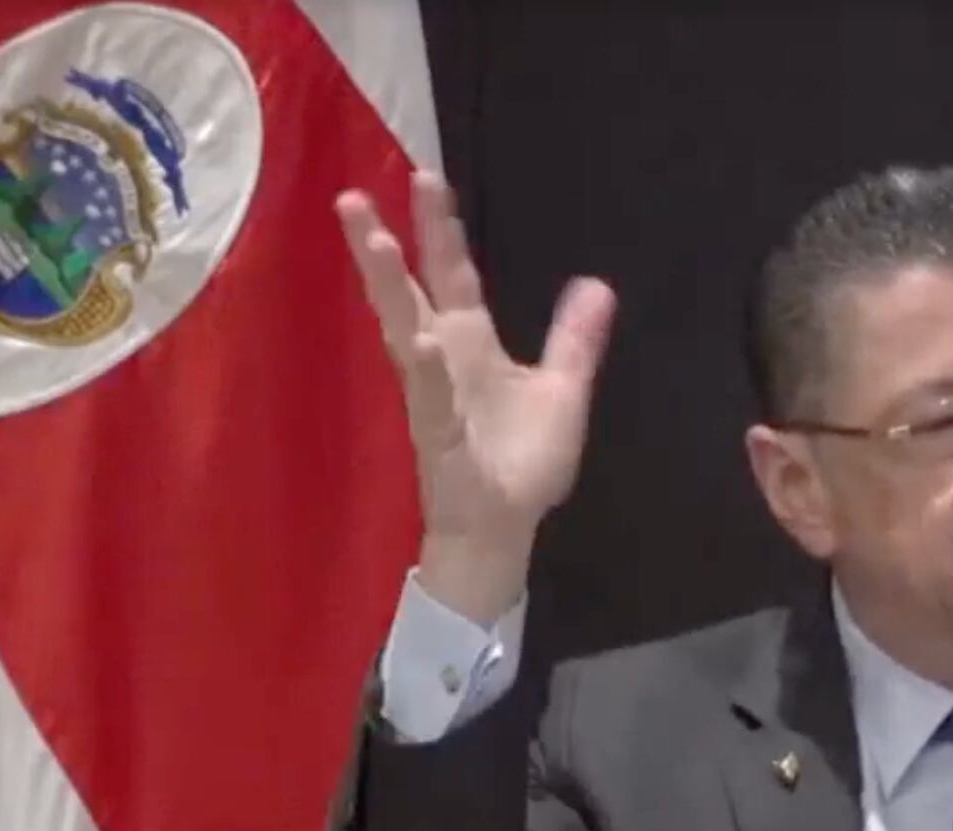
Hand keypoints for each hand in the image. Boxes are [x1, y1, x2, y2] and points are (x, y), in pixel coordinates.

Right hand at [337, 172, 617, 624]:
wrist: (504, 529)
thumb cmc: (523, 464)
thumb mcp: (561, 390)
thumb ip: (574, 339)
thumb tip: (595, 284)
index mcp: (472, 344)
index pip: (453, 274)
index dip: (441, 230)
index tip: (426, 178)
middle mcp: (444, 360)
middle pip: (411, 291)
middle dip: (388, 245)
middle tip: (357, 194)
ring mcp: (433, 395)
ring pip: (405, 332)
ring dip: (389, 288)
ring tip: (375, 242)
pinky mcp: (437, 435)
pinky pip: (429, 397)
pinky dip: (426, 368)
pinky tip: (420, 338)